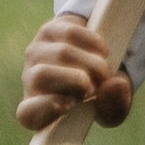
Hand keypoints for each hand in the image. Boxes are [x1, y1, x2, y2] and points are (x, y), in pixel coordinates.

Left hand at [17, 12, 131, 133]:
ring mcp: (36, 53)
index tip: (68, 105)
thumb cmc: (99, 95)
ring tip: (104, 72)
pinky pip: (70, 33)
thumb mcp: (112, 108)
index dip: (44, 107)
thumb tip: (115, 84)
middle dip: (77, 80)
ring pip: (62, 52)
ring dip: (92, 63)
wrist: (93, 62)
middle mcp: (30, 82)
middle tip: (97, 86)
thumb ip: (116, 105)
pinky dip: (93, 42)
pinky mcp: (47, 31)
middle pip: (42, 75)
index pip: (28, 113)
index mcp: (39, 111)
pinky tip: (103, 52)